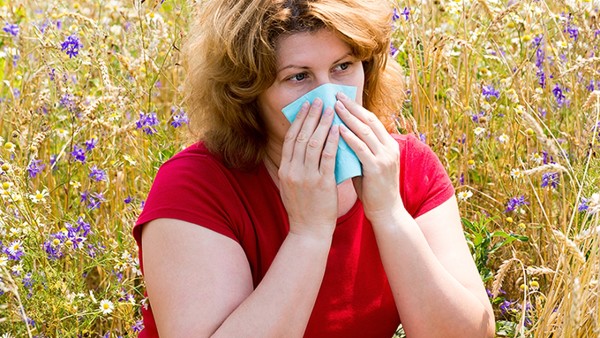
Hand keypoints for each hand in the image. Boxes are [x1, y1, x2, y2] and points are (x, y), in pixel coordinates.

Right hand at [278, 98, 339, 239]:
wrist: (309, 231)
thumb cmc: (303, 208)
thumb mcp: (291, 186)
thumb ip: (294, 167)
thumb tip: (301, 148)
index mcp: (285, 170)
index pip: (291, 139)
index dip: (299, 120)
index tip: (306, 106)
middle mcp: (293, 171)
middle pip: (301, 136)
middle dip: (311, 116)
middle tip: (319, 101)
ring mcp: (307, 177)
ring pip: (314, 143)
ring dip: (323, 124)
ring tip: (331, 110)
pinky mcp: (322, 183)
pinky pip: (328, 157)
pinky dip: (333, 141)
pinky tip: (338, 130)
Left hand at [335, 93, 403, 223]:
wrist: (386, 212)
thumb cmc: (373, 189)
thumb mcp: (366, 165)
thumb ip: (357, 151)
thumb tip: (337, 137)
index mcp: (388, 145)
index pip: (371, 120)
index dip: (356, 108)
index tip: (341, 98)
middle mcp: (389, 147)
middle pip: (369, 120)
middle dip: (351, 106)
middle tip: (335, 95)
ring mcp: (385, 157)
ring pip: (365, 131)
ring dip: (348, 117)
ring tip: (334, 107)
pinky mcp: (377, 168)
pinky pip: (361, 148)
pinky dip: (349, 137)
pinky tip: (337, 129)